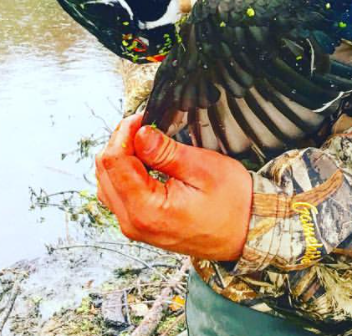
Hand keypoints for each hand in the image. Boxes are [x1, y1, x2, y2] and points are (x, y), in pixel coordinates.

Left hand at [96, 113, 252, 260]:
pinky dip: (126, 172)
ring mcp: (135, 226)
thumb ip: (165, 152)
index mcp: (147, 211)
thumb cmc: (232, 203)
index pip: (114, 162)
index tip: (143, 118)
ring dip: (121, 156)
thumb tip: (139, 133)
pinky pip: (118, 193)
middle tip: (145, 125)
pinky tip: (145, 160)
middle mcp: (134, 223)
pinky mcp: (140, 224)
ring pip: (107, 182)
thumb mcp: (202, 168)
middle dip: (121, 141)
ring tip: (146, 141)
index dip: (124, 133)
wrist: (247, 232)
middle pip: (104, 171)